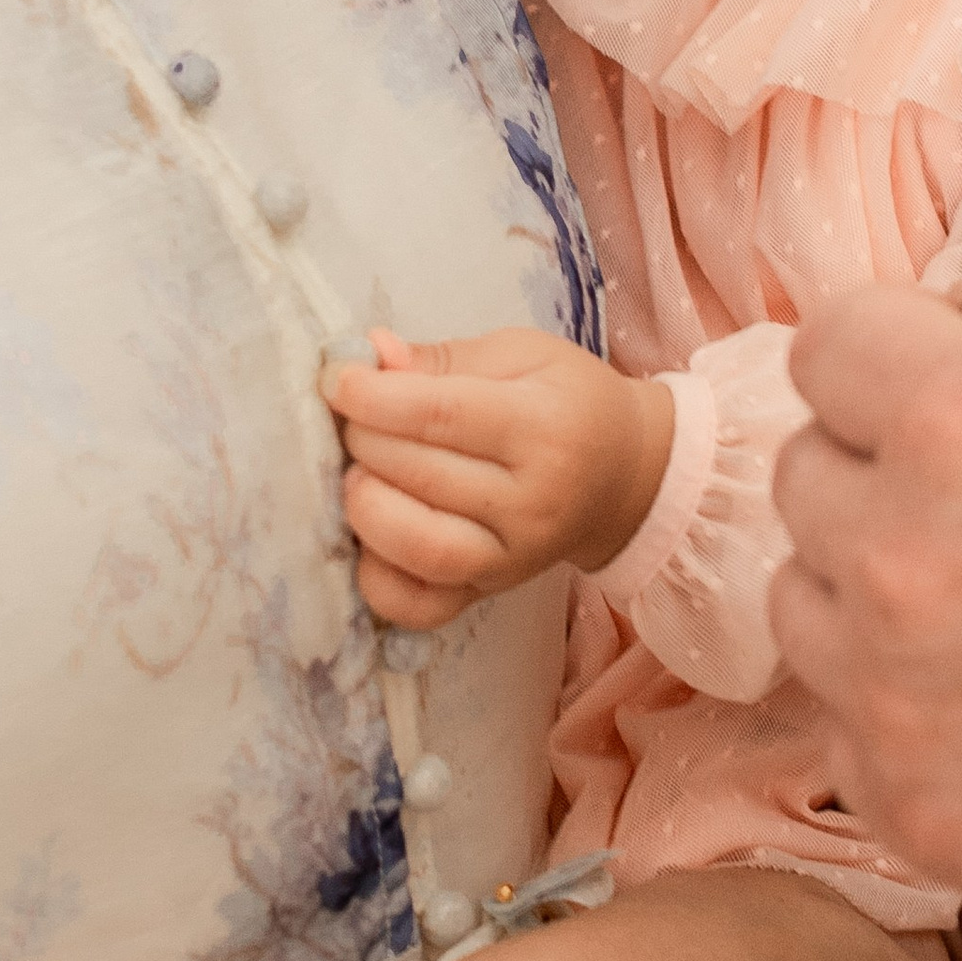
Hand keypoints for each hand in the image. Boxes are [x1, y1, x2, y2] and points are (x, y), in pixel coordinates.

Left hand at [325, 326, 673, 628]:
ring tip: (356, 475)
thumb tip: (367, 354)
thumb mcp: (523, 355)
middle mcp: (533, 501)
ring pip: (419, 548)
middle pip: (420, 476)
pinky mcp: (491, 592)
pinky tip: (369, 538)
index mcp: (544, 427)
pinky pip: (421, 606)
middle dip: (362, 441)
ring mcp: (512, 557)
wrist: (625, 475)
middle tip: (348, 419)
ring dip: (364, 509)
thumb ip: (442, 358)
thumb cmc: (570, 402)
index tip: (336, 380)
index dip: (373, 397)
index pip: (441, 415)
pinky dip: (377, 580)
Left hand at [774, 268, 961, 916]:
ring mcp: (897, 692)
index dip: (887, 357)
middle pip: (808, 478)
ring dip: (871, 597)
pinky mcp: (919, 809)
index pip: (827, 346)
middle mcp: (901, 548)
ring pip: (807, 608)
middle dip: (879, 474)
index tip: (930, 385)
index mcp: (961, 414)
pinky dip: (904, 723)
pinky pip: (847, 737)